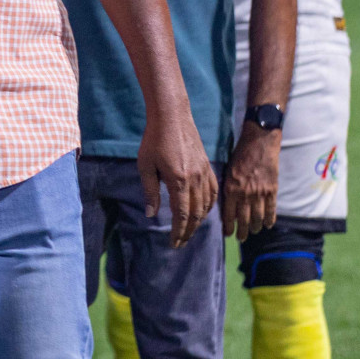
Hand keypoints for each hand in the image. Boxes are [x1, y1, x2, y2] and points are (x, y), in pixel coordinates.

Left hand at [138, 107, 218, 248]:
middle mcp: (195, 180)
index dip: (178, 231)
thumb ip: (150, 191)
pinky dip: (209, 206)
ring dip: (199, 221)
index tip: (174, 243)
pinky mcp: (208, 167)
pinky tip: (203, 211)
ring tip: (189, 230)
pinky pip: (213, 192)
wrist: (172, 116)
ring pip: (207, 205)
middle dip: (188, 231)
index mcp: (179, 181)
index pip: (182, 214)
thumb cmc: (154, 140)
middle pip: (196, 214)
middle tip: (180, 242)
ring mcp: (204, 173)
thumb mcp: (145, 165)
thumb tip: (150, 215)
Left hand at [221, 124, 280, 240]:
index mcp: (231, 188)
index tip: (228, 234)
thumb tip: (227, 204)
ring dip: (254, 227)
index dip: (228, 226)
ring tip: (252, 232)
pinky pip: (271, 209)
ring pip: (257, 217)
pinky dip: (269, 219)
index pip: (229, 214)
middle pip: (244, 219)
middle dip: (241, 231)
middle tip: (240, 238)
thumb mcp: (228, 170)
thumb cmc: (240, 154)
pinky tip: (267, 225)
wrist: (260, 142)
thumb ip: (228, 187)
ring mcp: (260, 193)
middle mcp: (245, 193)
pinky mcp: (272, 190)